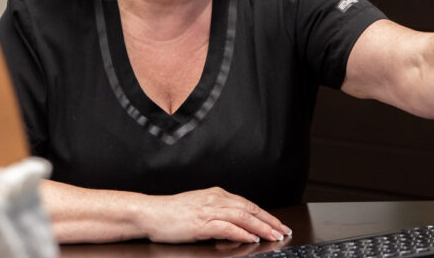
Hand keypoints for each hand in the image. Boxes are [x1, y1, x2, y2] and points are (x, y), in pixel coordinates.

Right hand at [138, 187, 290, 243]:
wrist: (150, 213)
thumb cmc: (172, 213)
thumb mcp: (199, 207)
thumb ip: (218, 213)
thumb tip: (237, 224)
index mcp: (216, 194)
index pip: (247, 204)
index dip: (266, 214)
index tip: (278, 224)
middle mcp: (214, 199)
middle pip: (249, 209)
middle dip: (269, 221)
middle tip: (283, 231)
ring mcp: (208, 211)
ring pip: (242, 217)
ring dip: (261, 227)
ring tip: (273, 235)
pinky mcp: (200, 223)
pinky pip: (226, 227)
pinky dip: (240, 232)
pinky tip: (251, 238)